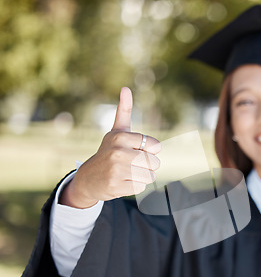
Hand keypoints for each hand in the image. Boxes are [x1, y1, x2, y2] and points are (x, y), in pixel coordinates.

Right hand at [60, 87, 160, 207]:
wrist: (88, 178)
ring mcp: (116, 170)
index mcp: (120, 137)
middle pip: (155, 163)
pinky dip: (135, 186)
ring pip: (150, 176)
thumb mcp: (116, 131)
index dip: (150, 151)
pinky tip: (122, 182)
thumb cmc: (108, 152)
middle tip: (132, 164)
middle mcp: (117, 152)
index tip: (137, 150)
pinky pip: (141, 187)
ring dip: (143, 177)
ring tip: (128, 173)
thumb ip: (124, 111)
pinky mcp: (116, 186)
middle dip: (148, 166)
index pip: (156, 146)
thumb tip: (126, 88)